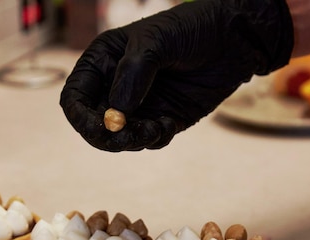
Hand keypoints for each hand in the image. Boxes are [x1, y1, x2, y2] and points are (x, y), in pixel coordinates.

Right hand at [59, 0, 292, 151]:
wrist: (234, 39)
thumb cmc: (191, 28)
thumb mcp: (156, 41)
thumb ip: (133, 75)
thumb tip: (116, 114)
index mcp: (103, 62)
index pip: (75, 97)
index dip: (80, 117)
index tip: (99, 126)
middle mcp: (116, 86)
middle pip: (93, 124)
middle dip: (107, 136)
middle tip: (129, 135)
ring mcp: (139, 105)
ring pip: (120, 138)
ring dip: (132, 140)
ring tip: (155, 128)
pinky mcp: (161, 119)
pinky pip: (147, 140)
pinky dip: (154, 139)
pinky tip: (168, 125)